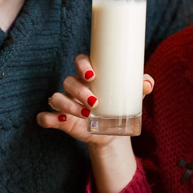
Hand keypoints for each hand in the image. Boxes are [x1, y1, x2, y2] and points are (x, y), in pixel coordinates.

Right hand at [36, 54, 153, 149]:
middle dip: (79, 91)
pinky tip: (59, 120)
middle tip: (94, 102)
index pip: (80, 61)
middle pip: (68, 81)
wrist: (111, 132)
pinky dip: (47, 118)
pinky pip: (45, 116)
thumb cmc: (118, 105)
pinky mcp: (60, 120)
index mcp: (89, 76)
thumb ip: (140, 87)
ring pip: (56, 98)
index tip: (93, 75)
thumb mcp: (131, 96)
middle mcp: (74, 87)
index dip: (83, 65)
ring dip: (68, 105)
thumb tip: (147, 83)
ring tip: (86, 115)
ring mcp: (65, 103)